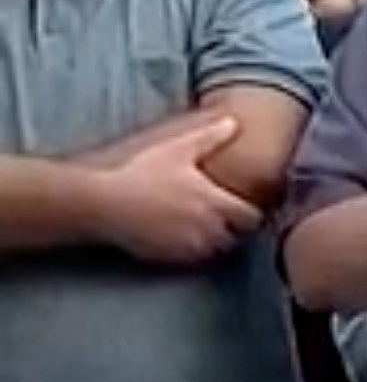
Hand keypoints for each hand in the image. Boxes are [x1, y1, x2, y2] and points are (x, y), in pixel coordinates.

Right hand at [89, 115, 260, 264]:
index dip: (250, 212)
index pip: (251, 217)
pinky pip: (192, 259)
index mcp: (214, 201)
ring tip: (201, 225)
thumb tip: (233, 122)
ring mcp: (188, 245)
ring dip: (214, 240)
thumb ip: (209, 136)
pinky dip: (192, 249)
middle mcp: (207, 228)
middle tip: (224, 216)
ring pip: (216, 250)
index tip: (243, 204)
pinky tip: (179, 234)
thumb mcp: (175, 147)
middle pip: (236, 237)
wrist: (101, 201)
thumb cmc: (138, 171)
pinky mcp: (169, 257)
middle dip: (234, 228)